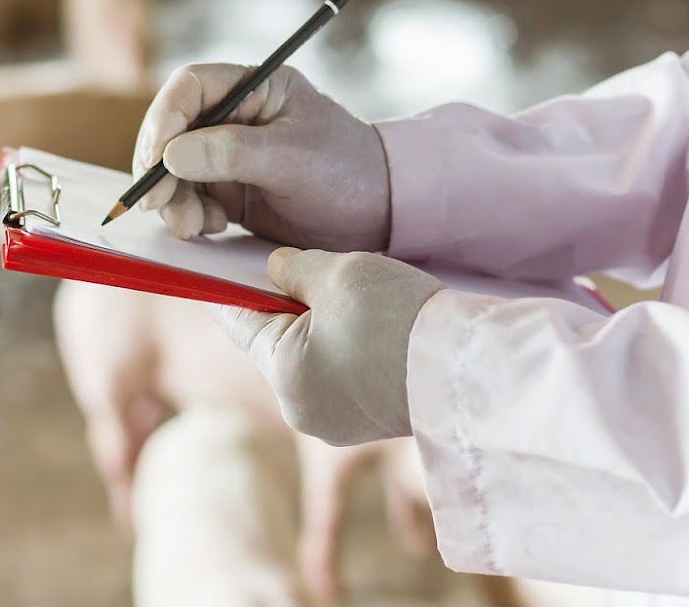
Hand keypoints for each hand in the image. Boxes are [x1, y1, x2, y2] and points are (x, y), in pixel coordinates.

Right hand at [135, 63, 389, 249]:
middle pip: (173, 130)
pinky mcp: (230, 190)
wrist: (378, 216)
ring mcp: (229, 154)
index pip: (190, 88)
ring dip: (172, 198)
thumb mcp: (292, 158)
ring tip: (192, 226)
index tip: (156, 159)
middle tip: (157, 204)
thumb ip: (232, 153)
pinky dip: (189, 215)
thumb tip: (171, 155)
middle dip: (160, 169)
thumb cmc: (346, 172)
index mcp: (256, 87)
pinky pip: (190, 197)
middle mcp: (236, 115)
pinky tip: (210, 228)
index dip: (164, 119)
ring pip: (175, 169)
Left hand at [211, 248, 442, 444]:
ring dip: (322, 326)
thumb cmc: (400, 318)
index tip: (216, 266)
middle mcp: (300, 408)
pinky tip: (377, 325)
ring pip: (311, 358)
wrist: (471, 369)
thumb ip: (293, 267)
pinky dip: (348, 348)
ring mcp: (336, 422)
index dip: (229, 286)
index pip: (238, 320)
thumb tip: (275, 268)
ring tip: (356, 297)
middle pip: (275, 341)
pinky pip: (341, 376)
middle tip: (311, 270)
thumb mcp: (338, 274)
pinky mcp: (368, 422)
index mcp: (283, 373)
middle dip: (288, 305)